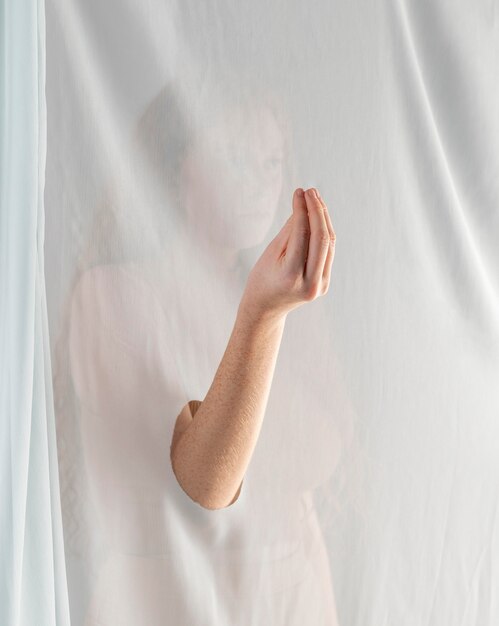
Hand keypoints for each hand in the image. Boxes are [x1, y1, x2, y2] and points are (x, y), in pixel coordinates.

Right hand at [240, 187, 335, 320]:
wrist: (266, 309)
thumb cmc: (263, 278)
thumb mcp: (271, 253)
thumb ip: (290, 231)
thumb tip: (304, 204)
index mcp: (291, 276)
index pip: (302, 235)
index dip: (302, 210)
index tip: (299, 192)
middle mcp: (310, 282)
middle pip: (322, 239)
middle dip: (317, 211)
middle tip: (311, 191)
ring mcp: (321, 285)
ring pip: (329, 244)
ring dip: (324, 219)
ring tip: (315, 199)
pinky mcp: (325, 283)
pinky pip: (328, 252)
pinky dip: (324, 233)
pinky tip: (318, 217)